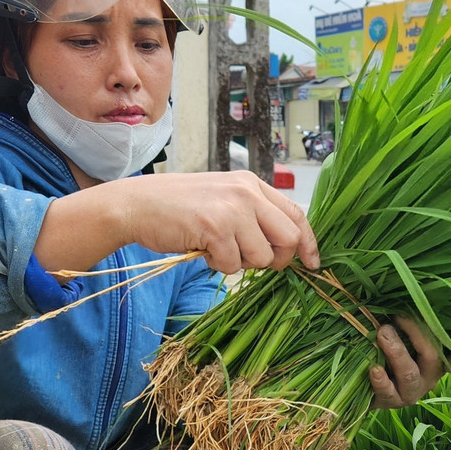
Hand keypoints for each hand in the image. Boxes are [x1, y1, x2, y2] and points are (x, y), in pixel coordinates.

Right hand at [124, 170, 319, 273]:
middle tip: (251, 261)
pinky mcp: (215, 227)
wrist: (138, 205)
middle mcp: (247, 192)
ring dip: (241, 263)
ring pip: (262, 257)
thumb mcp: (223, 199)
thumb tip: (287, 246)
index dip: (309, 242)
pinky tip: (201, 249)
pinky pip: (233, 265)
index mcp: (252, 184)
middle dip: (277, 260)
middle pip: (289, 238)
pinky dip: (217, 265)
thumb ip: (254, 215)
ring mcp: (232, 209)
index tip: (313, 263)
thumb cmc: (180, 207)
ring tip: (216, 248)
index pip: (296, 214)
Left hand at [368, 318, 450, 409]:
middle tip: (399, 317)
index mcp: (439, 359)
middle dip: (417, 334)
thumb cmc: (389, 350)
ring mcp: (413, 391)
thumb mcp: (403, 334)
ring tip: (382, 334)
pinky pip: (389, 392)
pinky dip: (382, 380)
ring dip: (397, 352)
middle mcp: (430, 376)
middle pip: (434, 356)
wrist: (365, 384)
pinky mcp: (392, 401)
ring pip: (410, 374)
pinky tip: (374, 368)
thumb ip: (411, 320)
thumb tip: (412, 291)